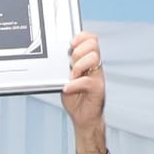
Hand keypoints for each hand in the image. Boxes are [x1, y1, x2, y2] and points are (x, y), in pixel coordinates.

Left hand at [61, 31, 107, 153]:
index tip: (70, 44)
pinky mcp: (98, 89)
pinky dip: (75, 84)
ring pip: (94, 58)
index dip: (82, 37)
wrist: (83, 117)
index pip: (91, 39)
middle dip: (79, 51)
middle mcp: (95, 66)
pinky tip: (68, 88)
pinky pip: (87, 81)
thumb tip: (55, 55)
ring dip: (79, 65)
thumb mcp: (66, 77)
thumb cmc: (75, 97)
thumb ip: (64, 66)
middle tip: (71, 64)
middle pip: (93, 45)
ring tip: (72, 75)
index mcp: (88, 60)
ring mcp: (98, 77)